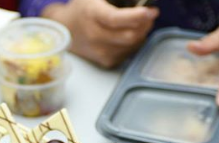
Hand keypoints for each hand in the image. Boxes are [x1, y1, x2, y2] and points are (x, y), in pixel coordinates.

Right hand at [43, 0, 158, 67]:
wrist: (68, 29)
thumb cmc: (84, 8)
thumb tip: (138, 0)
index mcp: (92, 14)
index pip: (114, 19)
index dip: (134, 16)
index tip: (149, 11)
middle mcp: (95, 36)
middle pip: (128, 35)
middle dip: (145, 24)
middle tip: (150, 14)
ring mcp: (100, 51)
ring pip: (132, 45)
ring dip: (142, 33)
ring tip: (141, 22)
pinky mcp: (106, 61)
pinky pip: (128, 53)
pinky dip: (135, 43)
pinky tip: (131, 33)